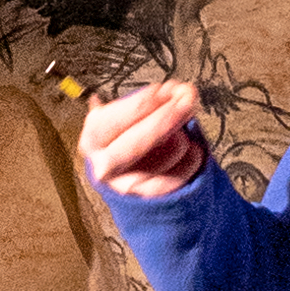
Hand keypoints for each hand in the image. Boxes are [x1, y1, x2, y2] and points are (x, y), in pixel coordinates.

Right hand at [74, 67, 206, 201]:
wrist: (130, 177)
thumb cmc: (130, 138)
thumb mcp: (133, 117)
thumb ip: (153, 102)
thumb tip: (177, 90)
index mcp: (93, 138)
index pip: (111, 121)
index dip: (141, 104)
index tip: (166, 90)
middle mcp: (103, 165)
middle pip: (134, 144)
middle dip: (164, 119)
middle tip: (188, 100)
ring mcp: (124, 186)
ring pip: (157, 162)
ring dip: (180, 140)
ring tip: (184, 132)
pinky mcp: (147, 201)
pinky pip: (173, 181)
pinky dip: (188, 164)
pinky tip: (196, 151)